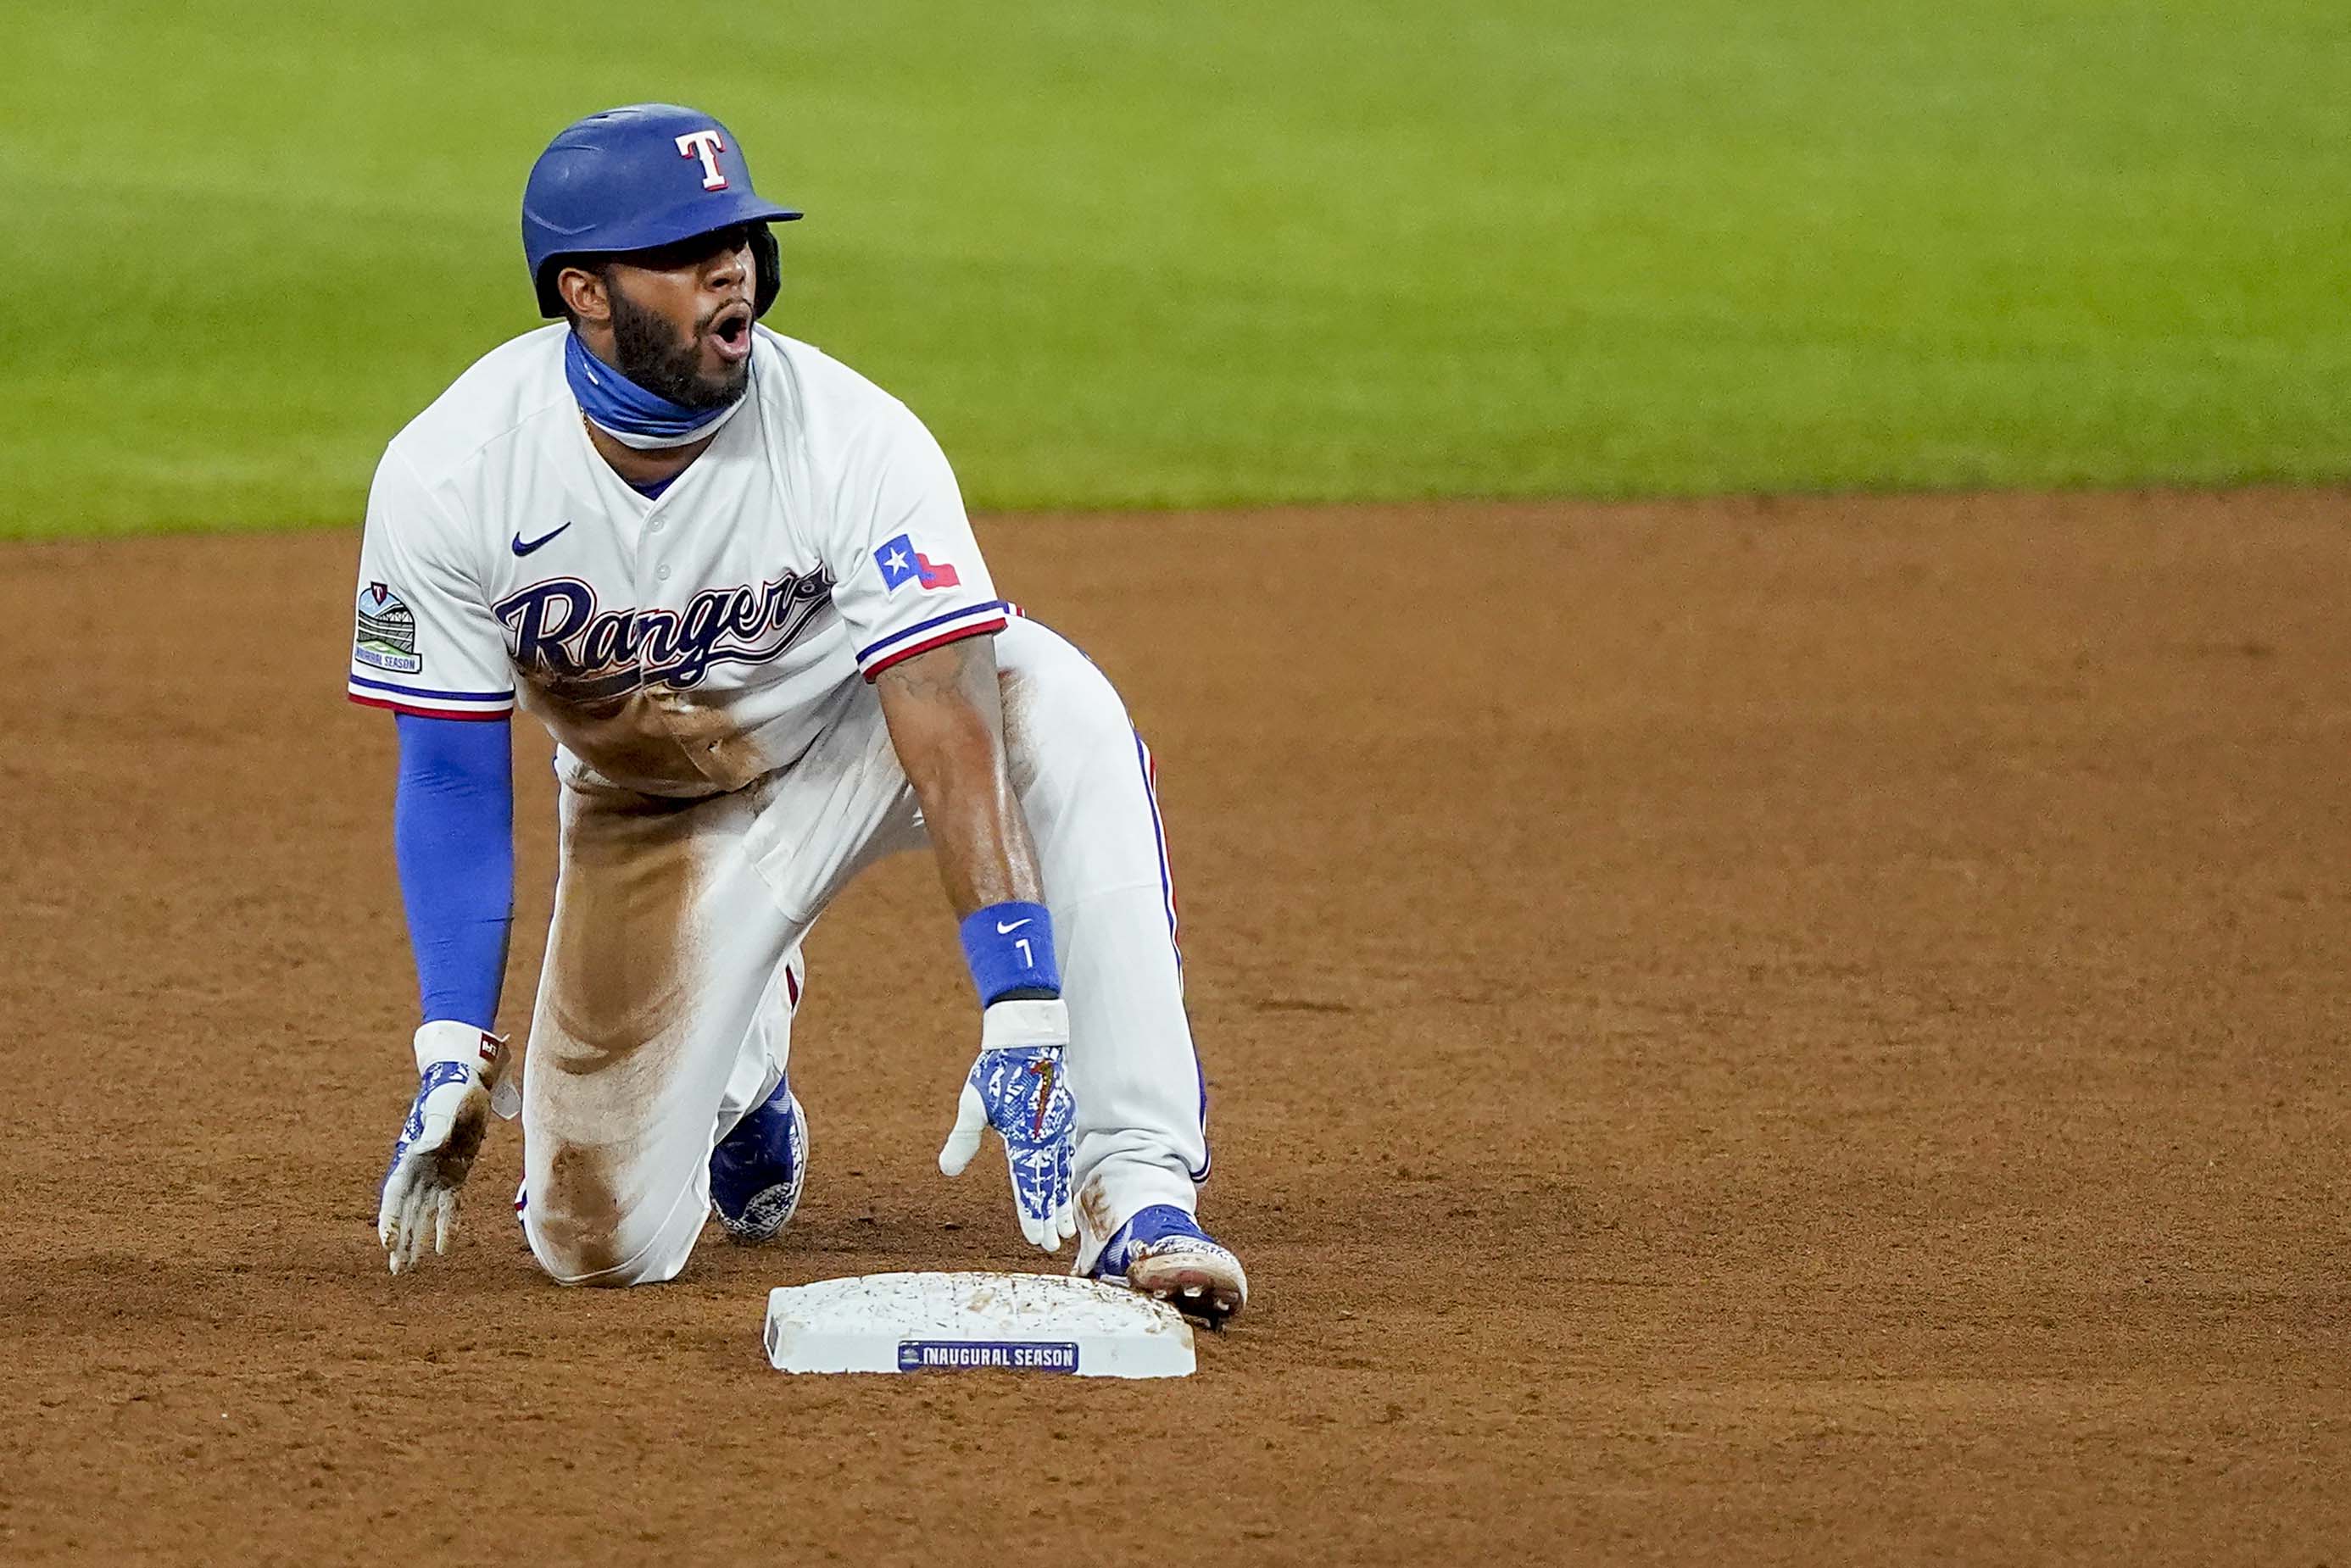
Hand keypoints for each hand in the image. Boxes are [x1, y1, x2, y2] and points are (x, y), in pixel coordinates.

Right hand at [377, 1021, 518, 1274]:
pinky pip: (448, 1207)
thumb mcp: (446, 1108)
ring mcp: (437, 1174)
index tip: (388, 1242)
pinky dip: (445, 1227)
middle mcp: (420, 1170)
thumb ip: (436, 1128)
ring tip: (406, 1269)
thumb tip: (427, 1146)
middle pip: (406, 1212)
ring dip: (416, 1241)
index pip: (396, 1195)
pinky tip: (442, 1250)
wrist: (468, 1081)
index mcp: (412, 1156)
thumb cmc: (453, 1092)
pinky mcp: (456, 1175)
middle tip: (395, 1271)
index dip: (391, 1219)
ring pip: (423, 1215)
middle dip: (400, 1241)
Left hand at [937, 999, 1076, 1251]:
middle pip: (1049, 1186)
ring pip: (1061, 1173)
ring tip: (1064, 1227)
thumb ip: (962, 1139)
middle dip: (1050, 1218)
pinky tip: (1063, 1187)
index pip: (1029, 1185)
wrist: (1029, 1039)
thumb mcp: (973, 1104)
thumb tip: (947, 1171)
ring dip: (1060, 1201)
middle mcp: (1047, 1137)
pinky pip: (1066, 1155)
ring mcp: (1060, 1128)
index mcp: (1025, 1138)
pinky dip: (1065, 1177)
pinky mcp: (1065, 1118)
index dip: (1032, 1214)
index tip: (1036, 1239)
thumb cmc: (997, 1071)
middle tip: (1052, 1246)